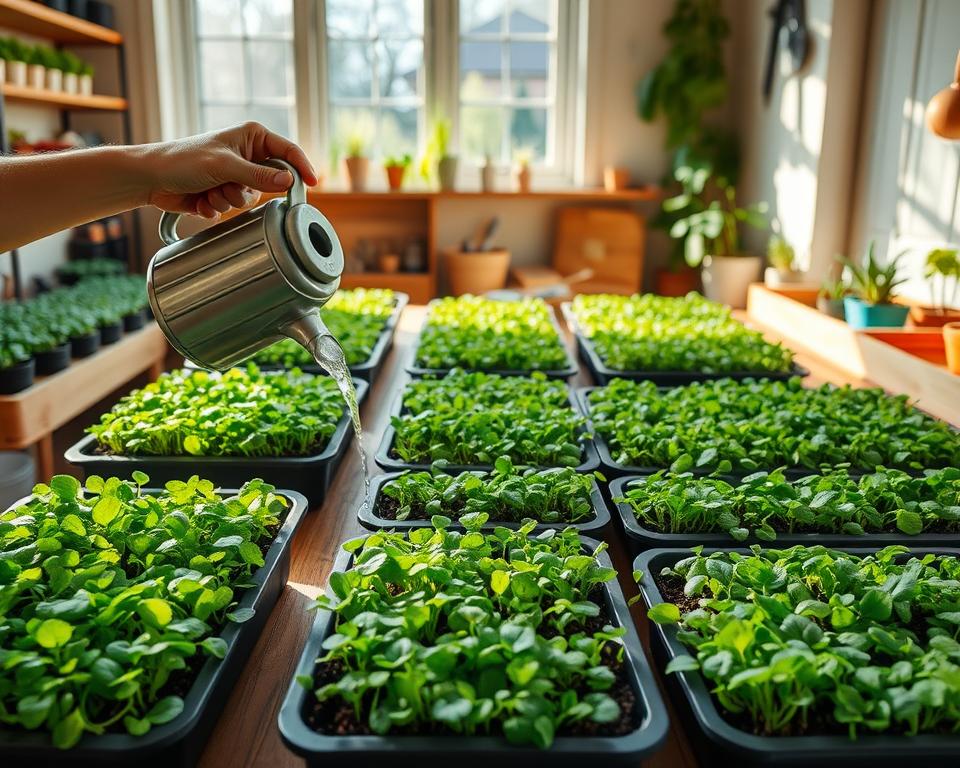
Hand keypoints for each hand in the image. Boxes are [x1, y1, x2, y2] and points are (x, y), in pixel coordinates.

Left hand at [145, 122, 318, 218]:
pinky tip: (200, 199)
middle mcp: (246, 155)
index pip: (288, 152)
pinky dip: (217, 208)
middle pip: (269, 182)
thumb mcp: (225, 166)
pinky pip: (233, 209)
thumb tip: (289, 182)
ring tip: (208, 191)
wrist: (150, 178)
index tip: (313, 184)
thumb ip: (258, 176)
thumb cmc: (183, 160)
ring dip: (228, 200)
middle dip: (247, 191)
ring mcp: (235, 176)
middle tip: (227, 186)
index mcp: (252, 137)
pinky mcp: (223, 193)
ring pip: (249, 199)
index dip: (302, 168)